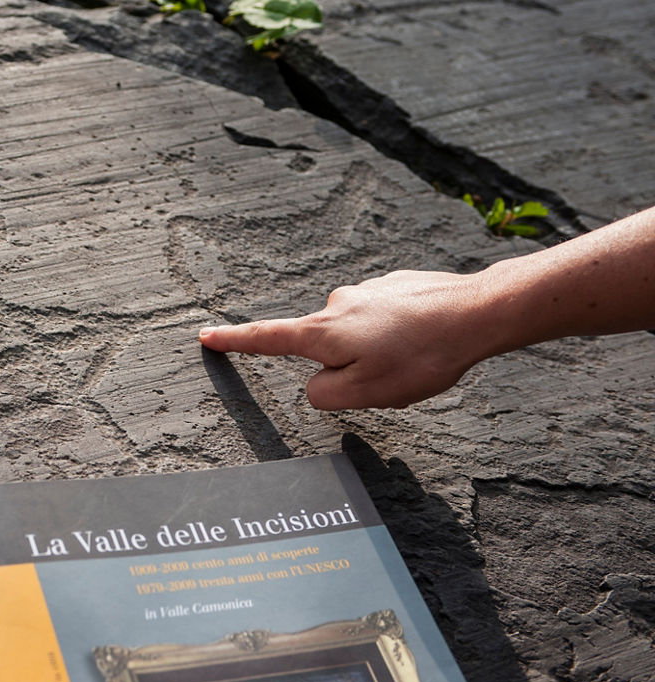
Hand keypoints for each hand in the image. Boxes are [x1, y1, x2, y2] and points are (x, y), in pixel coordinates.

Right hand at [198, 270, 492, 409]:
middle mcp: (336, 304)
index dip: (233, 342)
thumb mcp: (367, 394)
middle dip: (347, 367)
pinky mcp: (394, 286)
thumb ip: (326, 395)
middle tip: (392, 377)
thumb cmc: (421, 356)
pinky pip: (384, 320)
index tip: (206, 336)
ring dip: (377, 352)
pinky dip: (397, 335)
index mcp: (323, 333)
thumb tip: (316, 385)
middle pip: (323, 347)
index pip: (265, 339)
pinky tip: (425, 341)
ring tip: (416, 360)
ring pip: (357, 336)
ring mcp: (366, 291)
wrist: (476, 312)